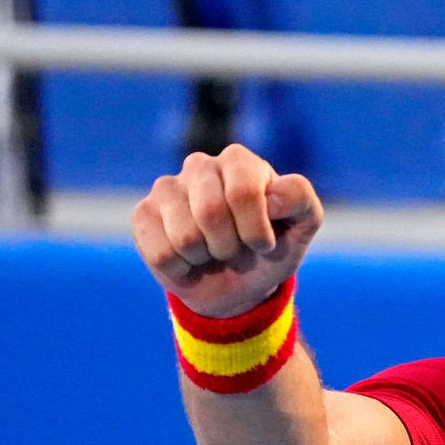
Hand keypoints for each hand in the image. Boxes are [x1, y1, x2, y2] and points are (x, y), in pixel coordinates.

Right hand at [133, 144, 322, 317]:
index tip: (264, 243)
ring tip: (213, 251)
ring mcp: (166, 187)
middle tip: (237, 249)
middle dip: (231, 245)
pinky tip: (188, 259)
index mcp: (240, 161)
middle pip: (210, 212)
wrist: (237, 282)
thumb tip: (270, 196)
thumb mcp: (301, 226)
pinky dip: (182, 268)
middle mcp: (200, 165)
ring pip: (185, 236)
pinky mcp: (143, 214)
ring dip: (207, 257)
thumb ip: (300, 200)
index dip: (256, 231)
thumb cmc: (270, 247)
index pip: (243, 193)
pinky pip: (162, 253)